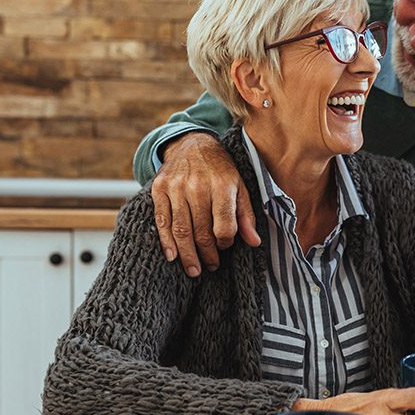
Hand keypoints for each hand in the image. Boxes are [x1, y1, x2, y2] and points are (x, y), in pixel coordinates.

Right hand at [151, 132, 260, 276]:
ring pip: (181, 230)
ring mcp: (176, 187)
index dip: (226, 242)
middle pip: (201, 231)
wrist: (192, 144)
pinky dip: (166, 242)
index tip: (226, 247)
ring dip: (187, 255)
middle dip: (207, 254)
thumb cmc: (220, 170)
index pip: (224, 225)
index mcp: (222, 185)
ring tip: (194, 269)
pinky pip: (162, 221)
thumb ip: (246, 215)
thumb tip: (254, 241)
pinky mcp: (160, 188)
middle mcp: (198, 186)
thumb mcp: (240, 187)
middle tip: (211, 266)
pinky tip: (172, 256)